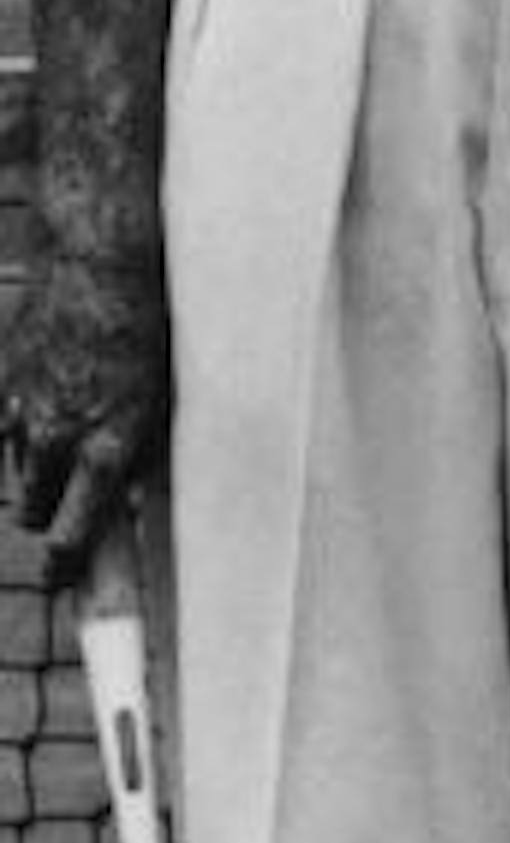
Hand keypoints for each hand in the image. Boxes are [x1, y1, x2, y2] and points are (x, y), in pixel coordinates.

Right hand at [0, 247, 170, 582]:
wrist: (101, 266)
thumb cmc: (150, 330)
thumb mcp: (161, 400)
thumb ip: (140, 456)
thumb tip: (129, 500)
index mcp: (109, 447)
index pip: (70, 538)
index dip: (64, 566)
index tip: (62, 576)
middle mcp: (61, 437)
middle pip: (34, 512)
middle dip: (49, 512)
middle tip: (64, 501)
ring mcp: (24, 410)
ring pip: (19, 470)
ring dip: (37, 466)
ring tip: (68, 432)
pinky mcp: (3, 383)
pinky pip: (3, 428)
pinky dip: (20, 426)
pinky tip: (48, 399)